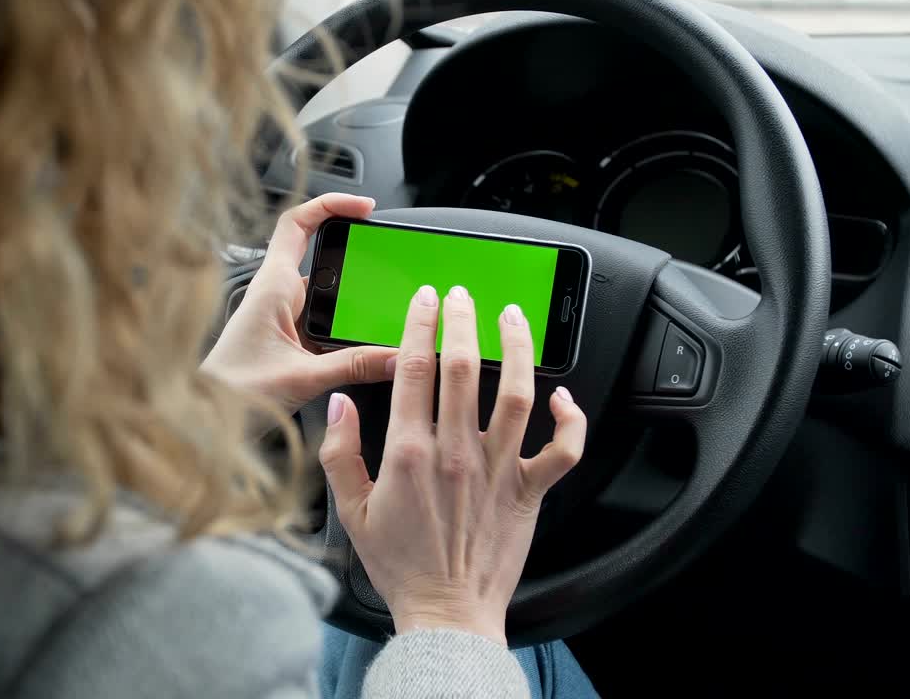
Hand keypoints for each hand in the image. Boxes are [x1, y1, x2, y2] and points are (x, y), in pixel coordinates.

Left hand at [202, 193, 398, 415]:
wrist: (202, 419)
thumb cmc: (230, 392)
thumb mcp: (302, 377)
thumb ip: (352, 366)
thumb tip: (394, 356)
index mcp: (272, 287)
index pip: (297, 223)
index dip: (331, 205)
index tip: (364, 207)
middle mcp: (275, 295)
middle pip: (319, 255)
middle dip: (355, 254)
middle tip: (386, 257)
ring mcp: (280, 316)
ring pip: (324, 291)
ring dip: (352, 294)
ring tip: (384, 301)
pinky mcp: (285, 338)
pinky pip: (321, 319)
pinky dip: (345, 322)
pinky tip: (364, 338)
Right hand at [318, 285, 586, 645]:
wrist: (446, 613)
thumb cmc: (400, 566)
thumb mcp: (351, 510)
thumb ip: (339, 453)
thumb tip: (339, 404)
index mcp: (409, 453)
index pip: (413, 370)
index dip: (419, 324)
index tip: (424, 299)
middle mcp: (456, 453)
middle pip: (464, 368)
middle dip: (464, 320)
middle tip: (464, 295)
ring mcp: (498, 470)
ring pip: (517, 394)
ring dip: (518, 349)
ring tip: (513, 319)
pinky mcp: (529, 491)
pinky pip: (562, 450)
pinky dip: (570, 421)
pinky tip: (563, 398)